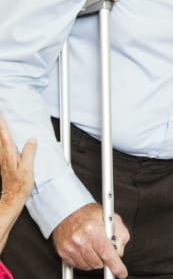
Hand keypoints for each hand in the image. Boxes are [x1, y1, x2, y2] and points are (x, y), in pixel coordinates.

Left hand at [0, 112, 36, 250]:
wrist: (12, 199)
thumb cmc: (20, 186)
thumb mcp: (28, 169)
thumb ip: (29, 152)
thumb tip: (32, 139)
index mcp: (9, 154)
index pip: (5, 135)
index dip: (2, 123)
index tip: (1, 112)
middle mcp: (3, 155)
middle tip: (1, 112)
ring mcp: (2, 158)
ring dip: (0, 130)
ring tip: (1, 121)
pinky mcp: (3, 162)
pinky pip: (1, 146)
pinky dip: (1, 138)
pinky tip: (3, 137)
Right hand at [52, 203, 129, 278]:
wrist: (69, 210)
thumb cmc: (90, 213)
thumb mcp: (112, 218)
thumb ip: (120, 234)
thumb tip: (120, 251)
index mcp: (94, 230)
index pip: (108, 254)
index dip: (116, 266)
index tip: (121, 273)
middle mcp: (81, 240)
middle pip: (98, 263)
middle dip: (105, 259)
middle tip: (104, 249)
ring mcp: (70, 247)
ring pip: (88, 266)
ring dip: (94, 260)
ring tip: (94, 247)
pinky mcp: (63, 252)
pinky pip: (77, 265)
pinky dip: (84, 261)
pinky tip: (85, 249)